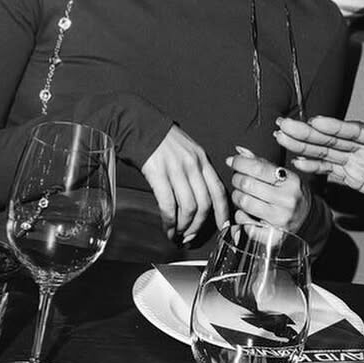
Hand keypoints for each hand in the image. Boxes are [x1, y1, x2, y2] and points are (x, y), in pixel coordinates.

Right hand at [141, 125, 229, 243]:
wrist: (140, 126)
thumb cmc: (163, 141)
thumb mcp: (189, 151)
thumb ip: (198, 171)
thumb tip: (203, 199)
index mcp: (202, 160)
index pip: (219, 191)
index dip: (223, 213)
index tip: (223, 228)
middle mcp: (192, 165)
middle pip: (204, 204)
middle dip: (199, 226)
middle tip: (191, 236)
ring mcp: (176, 169)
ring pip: (188, 207)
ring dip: (184, 226)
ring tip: (178, 234)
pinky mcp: (158, 174)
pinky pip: (168, 205)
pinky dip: (169, 221)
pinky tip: (167, 227)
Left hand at [226, 146, 311, 231]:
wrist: (309, 220)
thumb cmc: (291, 194)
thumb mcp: (283, 175)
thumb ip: (261, 163)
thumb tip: (239, 152)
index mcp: (291, 181)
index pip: (258, 167)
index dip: (240, 162)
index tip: (232, 161)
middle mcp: (287, 200)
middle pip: (247, 184)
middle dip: (237, 179)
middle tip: (238, 179)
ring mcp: (281, 219)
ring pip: (243, 203)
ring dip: (237, 197)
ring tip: (242, 195)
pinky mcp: (273, 236)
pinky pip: (245, 223)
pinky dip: (241, 216)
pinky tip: (247, 213)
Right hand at [274, 115, 363, 207]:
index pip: (357, 131)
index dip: (336, 127)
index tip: (316, 121)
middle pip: (334, 139)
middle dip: (309, 132)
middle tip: (285, 125)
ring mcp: (358, 161)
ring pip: (327, 152)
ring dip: (304, 145)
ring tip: (282, 137)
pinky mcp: (354, 176)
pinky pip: (331, 172)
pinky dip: (315, 167)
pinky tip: (298, 163)